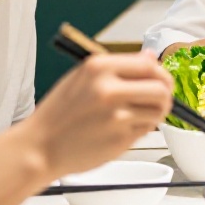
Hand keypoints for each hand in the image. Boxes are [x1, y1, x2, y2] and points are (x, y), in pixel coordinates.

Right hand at [26, 53, 173, 176]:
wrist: (39, 147)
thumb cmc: (60, 114)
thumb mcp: (82, 78)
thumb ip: (118, 68)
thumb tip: (151, 57)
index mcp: (99, 67)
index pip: (149, 65)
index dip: (161, 75)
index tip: (161, 82)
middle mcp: (109, 88)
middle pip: (161, 88)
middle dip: (165, 96)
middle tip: (158, 102)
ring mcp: (116, 115)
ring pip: (158, 110)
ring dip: (155, 114)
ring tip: (138, 117)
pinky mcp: (120, 138)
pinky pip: (146, 130)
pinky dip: (142, 130)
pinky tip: (124, 130)